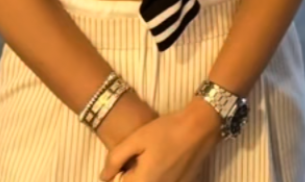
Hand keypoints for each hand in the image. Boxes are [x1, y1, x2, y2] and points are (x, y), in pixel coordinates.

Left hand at [100, 99, 220, 181]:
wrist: (200, 126)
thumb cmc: (167, 130)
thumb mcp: (137, 138)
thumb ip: (115, 159)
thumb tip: (103, 177)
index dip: (122, 171)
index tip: (130, 158)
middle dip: (134, 174)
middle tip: (143, 156)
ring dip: (148, 174)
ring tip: (156, 157)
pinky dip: (163, 176)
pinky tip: (167, 161)